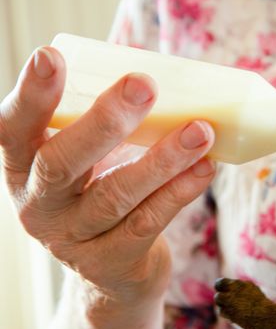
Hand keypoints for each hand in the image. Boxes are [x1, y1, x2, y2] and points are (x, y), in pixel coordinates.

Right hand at [0, 47, 215, 308]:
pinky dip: (179, 192)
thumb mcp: (90, 158)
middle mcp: (38, 205)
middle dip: (105, 121)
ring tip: (200, 130)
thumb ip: (108, 124)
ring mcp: (72, 239)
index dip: (31, 96)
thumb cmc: (101, 191)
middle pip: (62, 162)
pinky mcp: (111, 263)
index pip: (13, 128)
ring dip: (163, 159)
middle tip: (144, 86)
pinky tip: (204, 168)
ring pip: (116, 195)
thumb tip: (171, 75)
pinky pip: (149, 223)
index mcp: (23, 167)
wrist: (112, 270)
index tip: (51, 57)